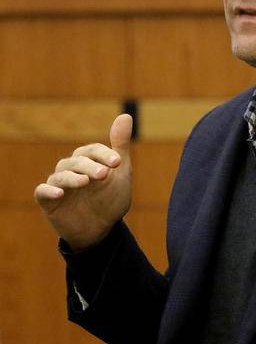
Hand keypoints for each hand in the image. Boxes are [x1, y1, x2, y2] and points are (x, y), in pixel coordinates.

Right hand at [34, 114, 133, 249]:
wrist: (102, 228)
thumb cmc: (111, 197)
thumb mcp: (120, 171)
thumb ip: (120, 145)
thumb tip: (125, 115)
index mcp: (87, 160)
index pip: (92, 150)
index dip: (104, 154)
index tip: (117, 162)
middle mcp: (71, 169)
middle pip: (76, 161)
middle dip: (90, 166)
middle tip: (104, 175)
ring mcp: (59, 184)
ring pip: (60, 174)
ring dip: (72, 177)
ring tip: (85, 182)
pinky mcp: (49, 201)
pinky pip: (42, 192)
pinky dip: (49, 190)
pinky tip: (60, 193)